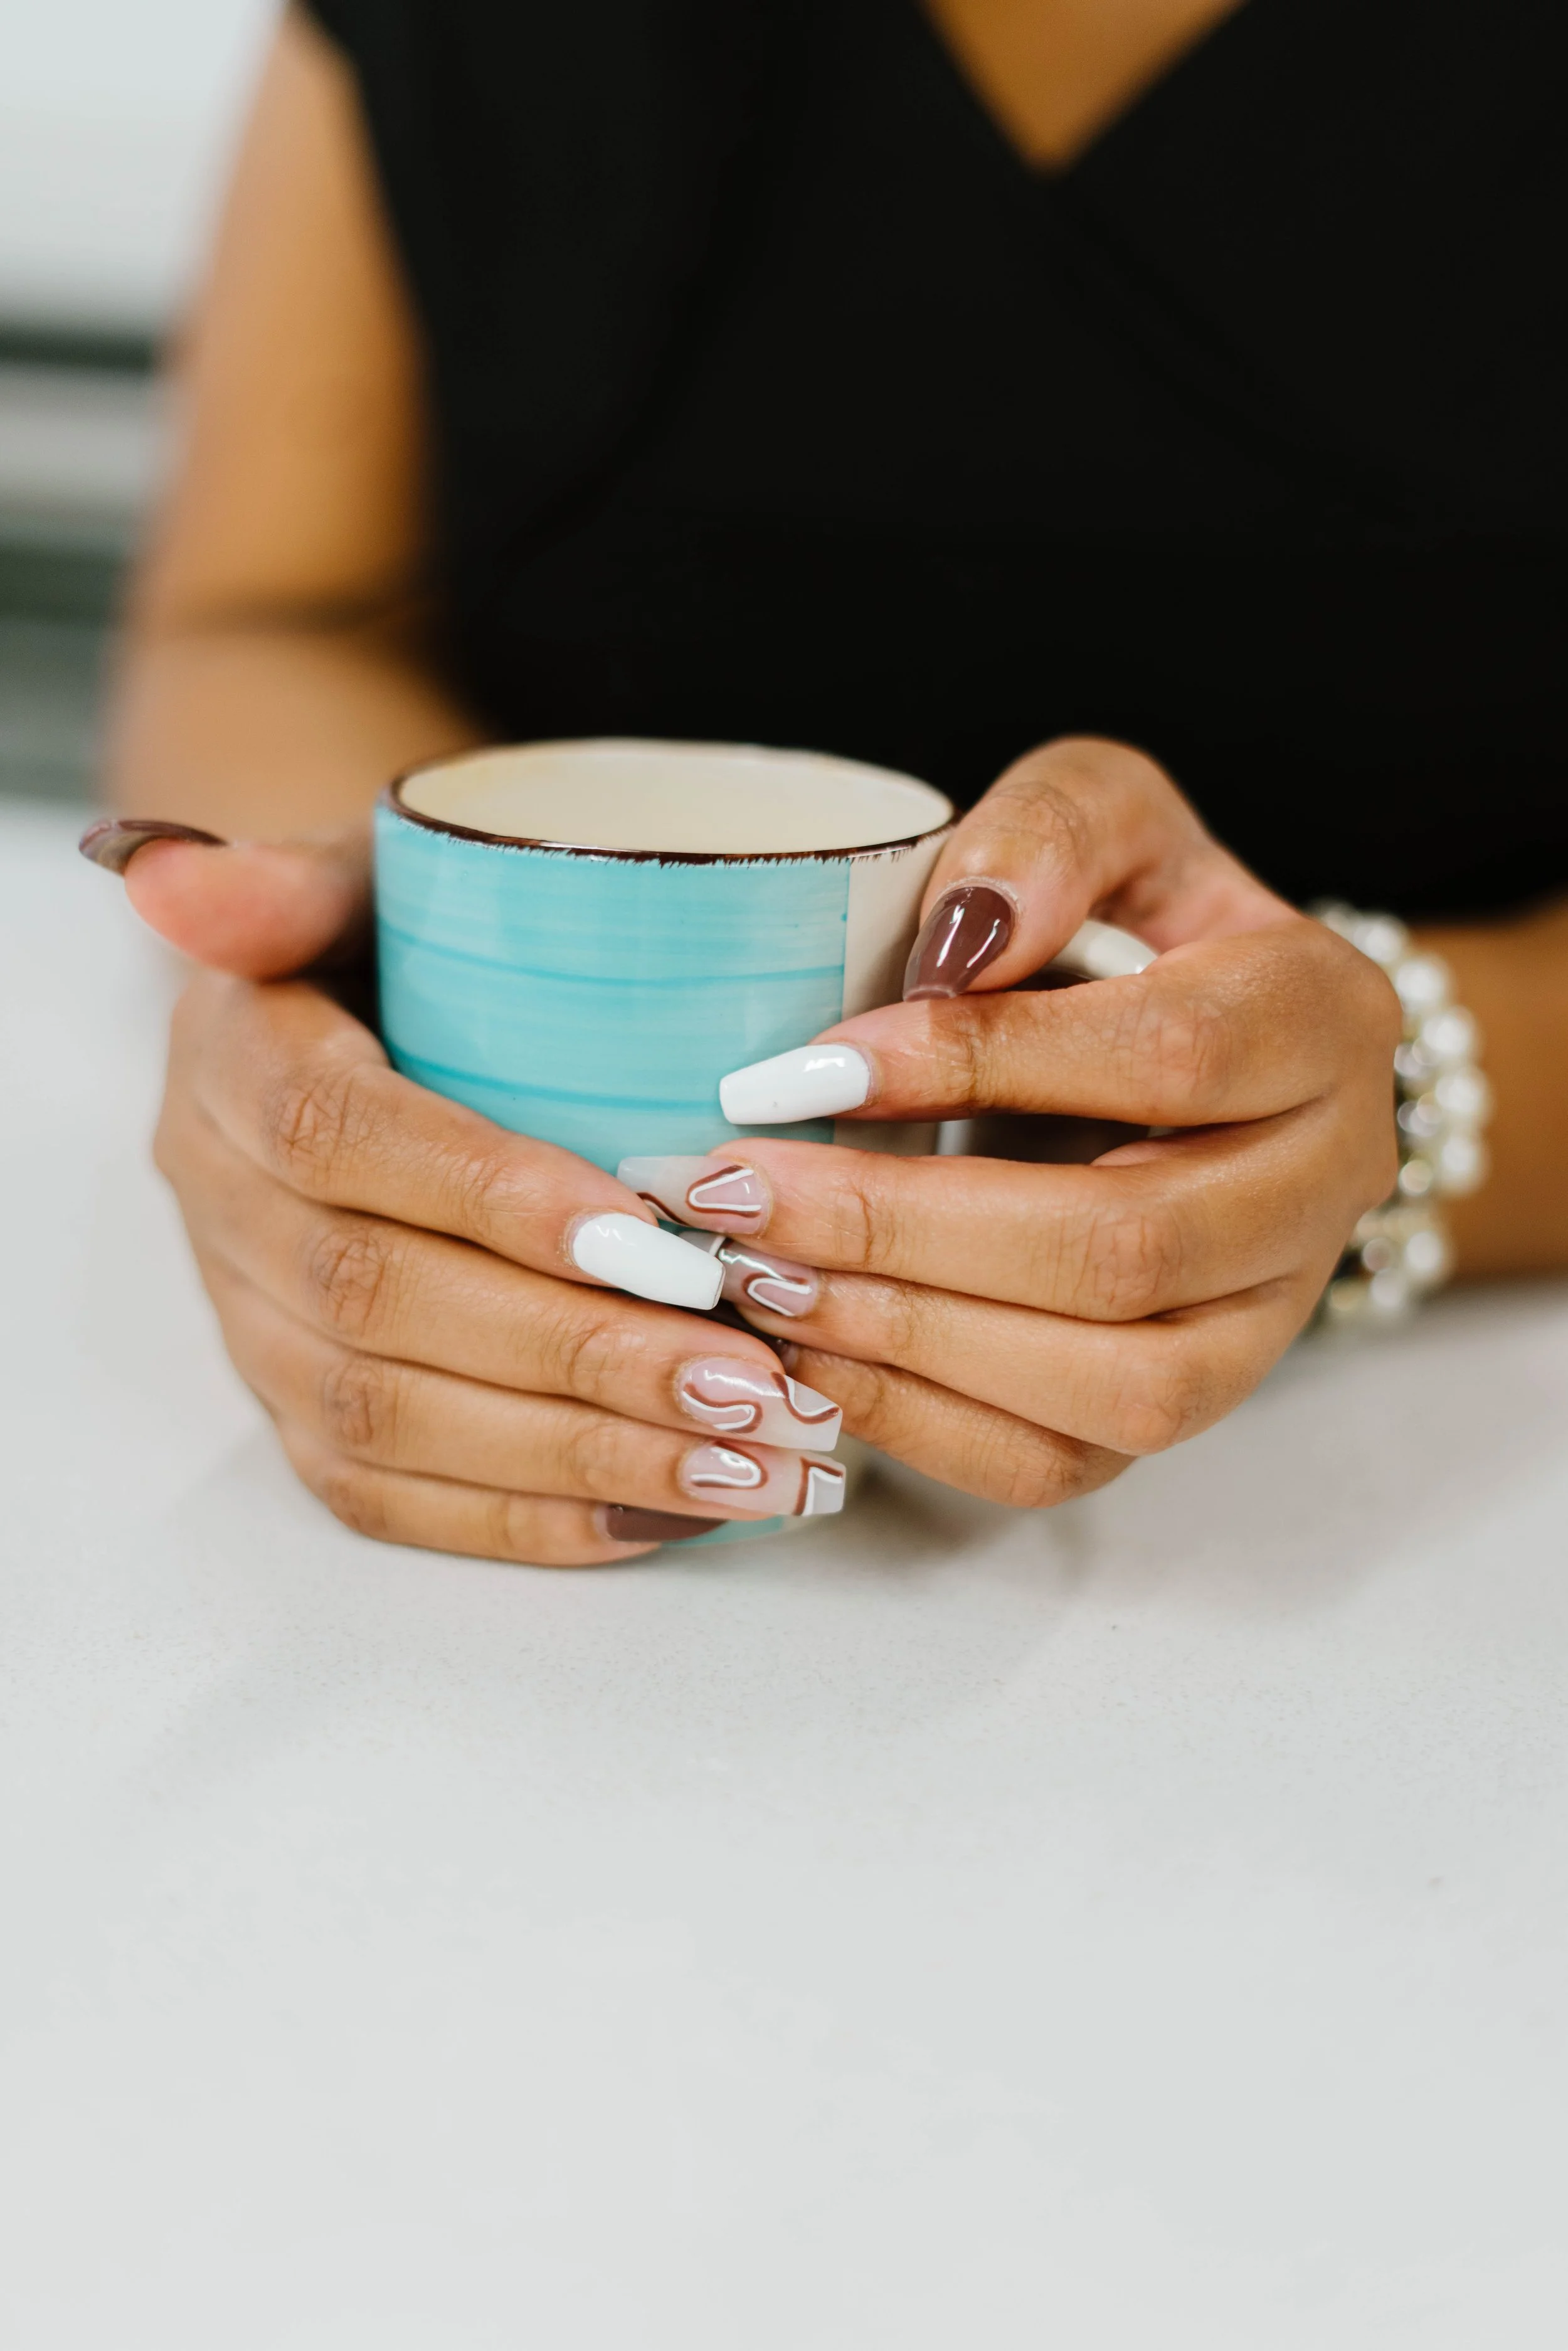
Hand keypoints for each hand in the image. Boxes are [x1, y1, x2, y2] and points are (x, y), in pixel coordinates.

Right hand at [82, 820, 846, 1561]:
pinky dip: (533, 1517)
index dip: (487, 1195)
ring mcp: (252, 1325)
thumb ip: (290, 874)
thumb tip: (176, 875)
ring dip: (578, 1450)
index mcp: (230, 1062)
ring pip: (388, 1416)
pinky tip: (671, 1508)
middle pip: (377, 1300)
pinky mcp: (295, 1411)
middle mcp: (223, 1208)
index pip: (339, 1136)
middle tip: (748, 1375)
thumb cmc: (398, 941)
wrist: (348, 1020)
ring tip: (748, 1455)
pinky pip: (391, 1494)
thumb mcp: (361, 871)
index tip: (651, 1235)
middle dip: (573, 1352)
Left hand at [618, 738, 1401, 1507]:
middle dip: (906, 1231)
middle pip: (1130, 1249)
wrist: (1188, 1051)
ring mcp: (1269, 1319)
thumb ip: (1049, 836)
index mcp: (1325, 1020)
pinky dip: (921, 1423)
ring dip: (912, 1342)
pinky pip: (1065, 1464)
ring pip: (1118, 1388)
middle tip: (739, 1195)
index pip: (1165, 1058)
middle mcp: (1327, 1186)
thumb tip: (957, 942)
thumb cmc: (1125, 923)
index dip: (975, 1067)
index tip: (798, 1066)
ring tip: (756, 1280)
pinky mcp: (1189, 1406)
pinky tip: (805, 1353)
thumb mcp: (1107, 818)